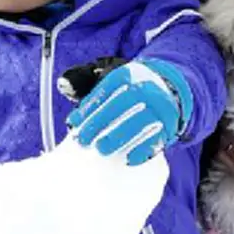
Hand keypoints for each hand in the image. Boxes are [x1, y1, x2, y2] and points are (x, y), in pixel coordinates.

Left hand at [66, 58, 192, 165]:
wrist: (169, 89)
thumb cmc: (130, 88)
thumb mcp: (110, 78)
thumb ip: (86, 82)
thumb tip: (63, 86)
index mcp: (128, 74)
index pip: (106, 90)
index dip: (89, 108)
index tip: (73, 123)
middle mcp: (146, 87)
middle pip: (122, 105)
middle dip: (100, 123)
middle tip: (83, 140)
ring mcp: (160, 106)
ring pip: (139, 122)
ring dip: (119, 137)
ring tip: (101, 150)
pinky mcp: (170, 124)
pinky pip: (156, 138)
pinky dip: (142, 150)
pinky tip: (127, 159)